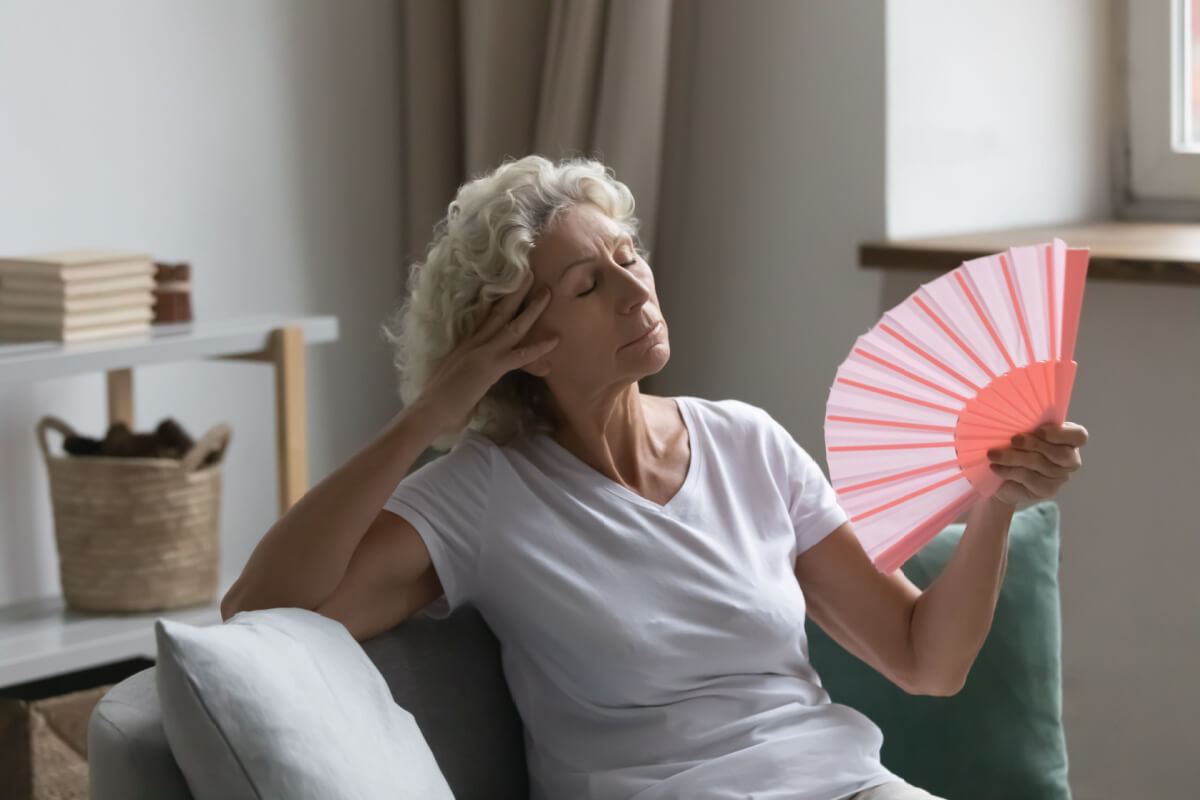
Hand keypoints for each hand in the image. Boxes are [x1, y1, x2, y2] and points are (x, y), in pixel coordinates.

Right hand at [410, 270, 558, 435]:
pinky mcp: (490, 366)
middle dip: (516, 293)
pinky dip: (539, 347)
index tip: (510, 286)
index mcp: (466, 343)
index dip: (499, 301)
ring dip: (531, 309)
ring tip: (547, 293)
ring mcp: (483, 352)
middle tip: (530, 273)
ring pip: (512, 326)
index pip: (485, 317)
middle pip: (498, 312)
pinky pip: (520, 355)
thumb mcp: (455, 374)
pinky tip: (555, 340)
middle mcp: (474, 342)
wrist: (430, 409)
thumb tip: (475, 371)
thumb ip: (467, 367)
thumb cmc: (438, 399)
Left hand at [985, 421, 1088, 507]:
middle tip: (1012, 439)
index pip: (1079, 436)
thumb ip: (1027, 425)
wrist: (1003, 476)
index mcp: (1069, 439)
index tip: (1038, 429)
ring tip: (992, 454)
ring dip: (1013, 457)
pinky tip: (995, 467)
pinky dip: (1009, 470)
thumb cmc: (1015, 447)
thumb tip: (1012, 415)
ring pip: (1040, 464)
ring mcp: (1060, 477)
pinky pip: (1028, 478)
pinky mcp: (1047, 490)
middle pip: (1061, 453)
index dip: (1061, 433)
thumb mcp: (1023, 432)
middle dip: (1034, 444)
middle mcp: (1070, 459)